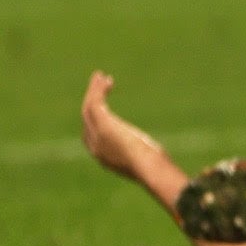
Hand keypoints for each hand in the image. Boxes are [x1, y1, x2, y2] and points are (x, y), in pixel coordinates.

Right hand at [80, 71, 182, 201]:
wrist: (149, 169)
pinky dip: (97, 90)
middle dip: (91, 100)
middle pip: (87, 118)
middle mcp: (94, 146)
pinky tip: (104, 79)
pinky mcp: (104, 123)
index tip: (104, 104)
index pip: (90, 134)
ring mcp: (97, 135)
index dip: (95, 118)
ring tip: (100, 76)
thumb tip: (159, 159)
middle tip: (99, 85)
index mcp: (102, 156)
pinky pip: (95, 102)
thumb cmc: (153, 168)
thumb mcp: (145, 162)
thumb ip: (144, 157)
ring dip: (94, 91)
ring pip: (89, 107)